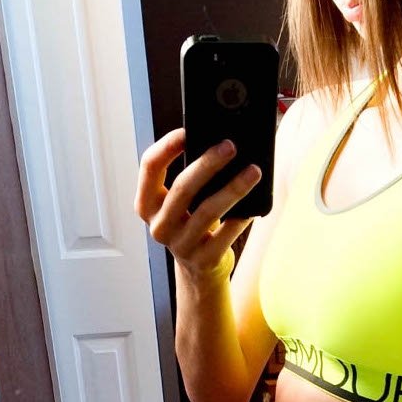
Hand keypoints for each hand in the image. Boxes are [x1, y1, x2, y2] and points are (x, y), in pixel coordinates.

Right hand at [133, 129, 260, 279]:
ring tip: (254, 171)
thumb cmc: (193, 224)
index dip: (167, 146)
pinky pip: (226, 235)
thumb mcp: (182, 203)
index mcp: (147, 204)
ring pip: (207, 211)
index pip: (150, 167)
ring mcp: (180, 246)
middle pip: (182, 188)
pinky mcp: (204, 260)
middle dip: (208, 164)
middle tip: (230, 146)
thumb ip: (191, 178)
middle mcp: (159, 225)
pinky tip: (254, 206)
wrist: (199, 270)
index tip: (187, 130)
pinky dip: (241, 218)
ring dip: (233, 188)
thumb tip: (221, 146)